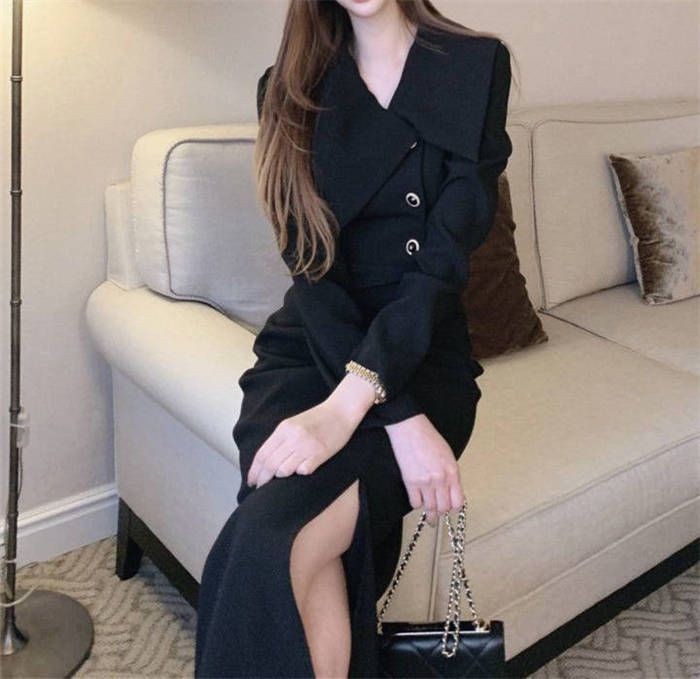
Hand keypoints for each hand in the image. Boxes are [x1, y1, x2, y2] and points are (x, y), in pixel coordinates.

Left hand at [247, 372, 375, 488]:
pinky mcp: (320, 453)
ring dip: (280, 478)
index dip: (254, 471)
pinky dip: (299, 474)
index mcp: (284, 429)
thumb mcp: (294, 424)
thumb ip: (280, 439)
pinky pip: (303, 471)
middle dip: (262, 479)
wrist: (341, 410)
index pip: (262, 454)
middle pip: (270, 464)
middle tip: (260, 488)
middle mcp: (293, 437)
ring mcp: (306, 446)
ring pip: (284, 470)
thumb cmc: (317, 418)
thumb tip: (265, 460)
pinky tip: (300, 473)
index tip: (251, 481)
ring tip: (279, 483)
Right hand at [385, 415, 464, 526]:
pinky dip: (417, 503)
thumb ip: (450, 474)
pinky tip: (418, 500)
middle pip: (444, 508)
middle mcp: (441, 479)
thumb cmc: (428, 438)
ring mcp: (425, 482)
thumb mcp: (447, 455)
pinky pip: (415, 503)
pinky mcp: (410, 482)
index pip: (458, 501)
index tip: (450, 509)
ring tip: (430, 518)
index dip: (454, 507)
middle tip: (438, 515)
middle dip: (441, 512)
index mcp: (453, 471)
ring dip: (430, 514)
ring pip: (430, 508)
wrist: (409, 428)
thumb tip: (450, 490)